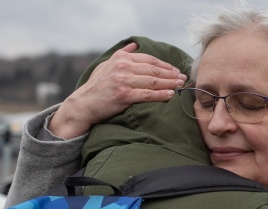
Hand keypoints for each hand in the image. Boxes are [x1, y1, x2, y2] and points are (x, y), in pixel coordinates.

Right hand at [49, 42, 187, 138]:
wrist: (84, 104)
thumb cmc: (96, 86)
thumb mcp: (107, 65)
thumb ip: (122, 54)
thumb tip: (134, 44)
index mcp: (121, 59)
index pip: (149, 60)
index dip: (165, 65)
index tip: (176, 70)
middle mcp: (123, 68)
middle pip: (154, 70)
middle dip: (171, 74)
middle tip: (183, 78)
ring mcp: (124, 81)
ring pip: (153, 81)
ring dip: (170, 83)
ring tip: (180, 86)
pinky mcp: (124, 95)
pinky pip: (147, 94)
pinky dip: (161, 94)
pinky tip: (170, 95)